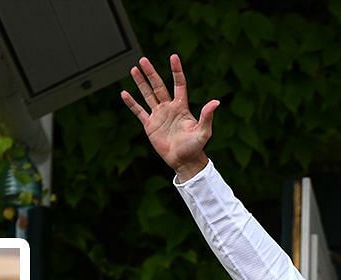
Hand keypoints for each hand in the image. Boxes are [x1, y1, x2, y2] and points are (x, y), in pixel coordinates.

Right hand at [121, 54, 217, 181]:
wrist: (183, 161)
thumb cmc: (195, 147)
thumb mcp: (203, 131)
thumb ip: (207, 116)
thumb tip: (215, 102)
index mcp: (181, 106)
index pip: (178, 84)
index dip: (176, 71)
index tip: (173, 57)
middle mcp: (169, 108)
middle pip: (158, 86)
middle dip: (151, 73)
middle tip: (143, 60)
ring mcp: (158, 115)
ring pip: (147, 95)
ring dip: (140, 83)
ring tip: (133, 69)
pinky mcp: (150, 125)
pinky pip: (139, 111)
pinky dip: (132, 103)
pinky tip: (124, 93)